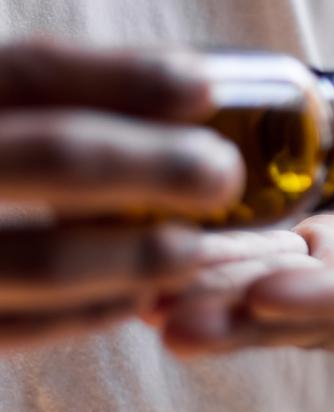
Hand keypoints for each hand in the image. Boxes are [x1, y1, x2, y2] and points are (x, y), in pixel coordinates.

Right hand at [0, 41, 242, 347]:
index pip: (32, 71)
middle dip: (151, 166)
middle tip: (222, 175)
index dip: (125, 78)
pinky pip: (13, 327)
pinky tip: (131, 298)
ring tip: (192, 249)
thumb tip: (182, 97)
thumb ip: (51, 100)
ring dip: (129, 255)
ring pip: (34, 259)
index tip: (204, 88)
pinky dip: (81, 312)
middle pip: (50, 157)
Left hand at [163, 125, 333, 363]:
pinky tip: (164, 258)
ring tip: (144, 293)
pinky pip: (270, 267)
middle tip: (173, 314)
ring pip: (282, 299)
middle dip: (251, 316)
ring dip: (218, 298)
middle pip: (321, 316)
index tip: (278, 289)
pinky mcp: (327, 262)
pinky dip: (222, 265)